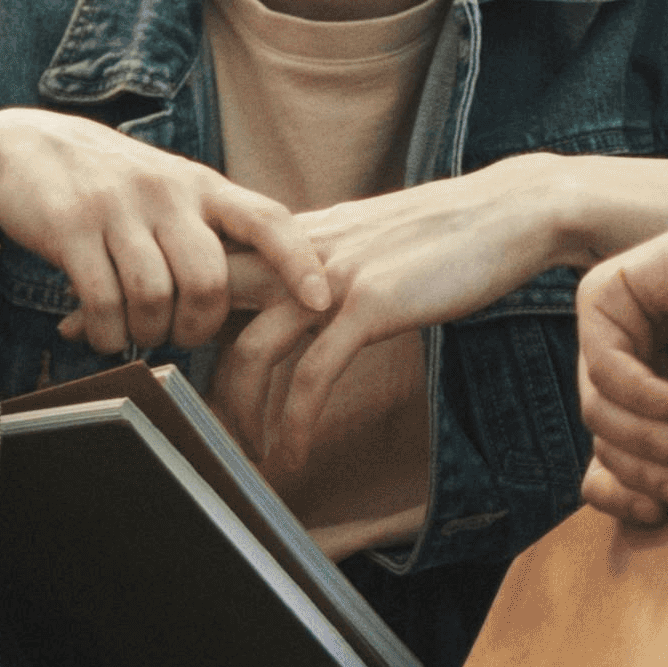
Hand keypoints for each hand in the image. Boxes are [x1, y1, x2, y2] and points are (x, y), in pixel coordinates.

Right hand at [0, 108, 332, 356]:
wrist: (22, 146)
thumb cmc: (111, 184)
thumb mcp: (169, 189)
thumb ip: (212, 229)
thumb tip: (275, 288)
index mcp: (200, 185)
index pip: (267, 219)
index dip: (299, 263)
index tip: (320, 303)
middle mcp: (165, 192)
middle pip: (209, 280)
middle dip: (199, 326)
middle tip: (180, 334)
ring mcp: (117, 208)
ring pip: (156, 297)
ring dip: (148, 332)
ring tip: (134, 331)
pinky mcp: (70, 228)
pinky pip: (104, 303)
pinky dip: (107, 334)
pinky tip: (99, 333)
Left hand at [212, 162, 578, 473]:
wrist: (511, 210)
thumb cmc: (447, 230)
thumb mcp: (366, 237)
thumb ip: (322, 262)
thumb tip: (298, 294)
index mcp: (297, 235)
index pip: (213, 268)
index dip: (176, 308)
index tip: (157, 354)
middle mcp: (302, 251)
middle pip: (213, 307)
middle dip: (188, 362)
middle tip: (177, 415)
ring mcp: (333, 277)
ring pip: (253, 349)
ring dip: (238, 411)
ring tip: (239, 455)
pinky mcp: (371, 306)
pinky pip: (313, 376)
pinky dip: (293, 423)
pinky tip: (290, 456)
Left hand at [574, 196, 667, 529]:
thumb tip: (646, 524)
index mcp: (645, 401)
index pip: (602, 464)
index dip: (622, 497)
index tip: (661, 516)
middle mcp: (619, 366)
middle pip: (601, 442)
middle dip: (645, 474)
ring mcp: (607, 330)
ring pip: (598, 412)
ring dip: (652, 444)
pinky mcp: (603, 297)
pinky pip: (607, 368)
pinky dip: (650, 400)